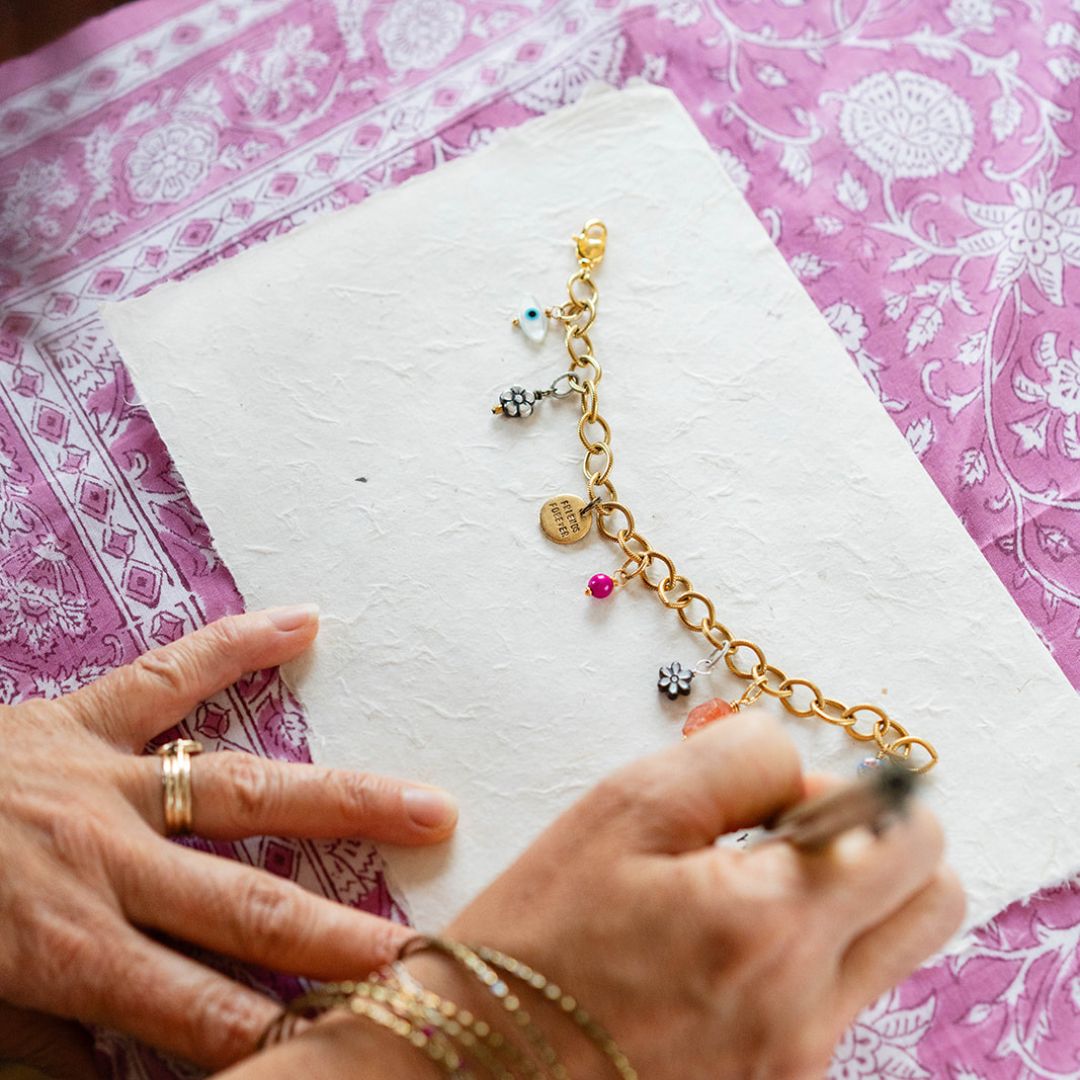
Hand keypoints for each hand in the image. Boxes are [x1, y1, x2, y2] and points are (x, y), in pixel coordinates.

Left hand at [0, 606, 457, 1072]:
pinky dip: (237, 648)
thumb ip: (48, 1046)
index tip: (346, 1038)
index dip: (275, 1034)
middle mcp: (105, 858)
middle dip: (335, 936)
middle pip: (246, 907)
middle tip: (418, 952)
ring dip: (342, 805)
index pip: (197, 1010)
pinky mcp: (81, 715)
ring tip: (429, 809)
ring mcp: (104, 775)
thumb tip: (131, 1078)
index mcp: (63, 946)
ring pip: (244, 793)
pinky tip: (306, 624)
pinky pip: (168, 673)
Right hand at [227, 712, 961, 1079]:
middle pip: (932, 897)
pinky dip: (807, 957)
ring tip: (755, 889)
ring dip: (850, 901)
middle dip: (880, 843)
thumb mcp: (624, 812)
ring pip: (894, 951)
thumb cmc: (537, 936)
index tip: (777, 796)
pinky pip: (841, 1002)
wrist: (480, 1067)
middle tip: (788, 834)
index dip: (848, 788)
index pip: (904, 830)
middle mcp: (806, 1005)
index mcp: (769, 922)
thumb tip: (807, 769)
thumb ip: (737, 762)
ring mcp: (799, 1059)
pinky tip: (723, 948)